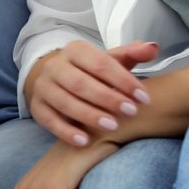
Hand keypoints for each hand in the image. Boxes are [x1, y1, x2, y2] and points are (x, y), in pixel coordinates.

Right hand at [26, 39, 159, 146]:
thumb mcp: (110, 61)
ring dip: (89, 115)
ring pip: (64, 101)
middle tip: (131, 112)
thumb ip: (131, 55)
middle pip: (80, 83)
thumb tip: (152, 47)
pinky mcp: (37, 107)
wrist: (55, 80)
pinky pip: (49, 120)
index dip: (123, 81)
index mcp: (75, 50)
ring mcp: (43, 87)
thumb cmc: (91, 72)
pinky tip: (85, 140)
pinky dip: (66, 131)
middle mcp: (55, 66)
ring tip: (112, 126)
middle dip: (108, 98)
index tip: (144, 98)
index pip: (100, 64)